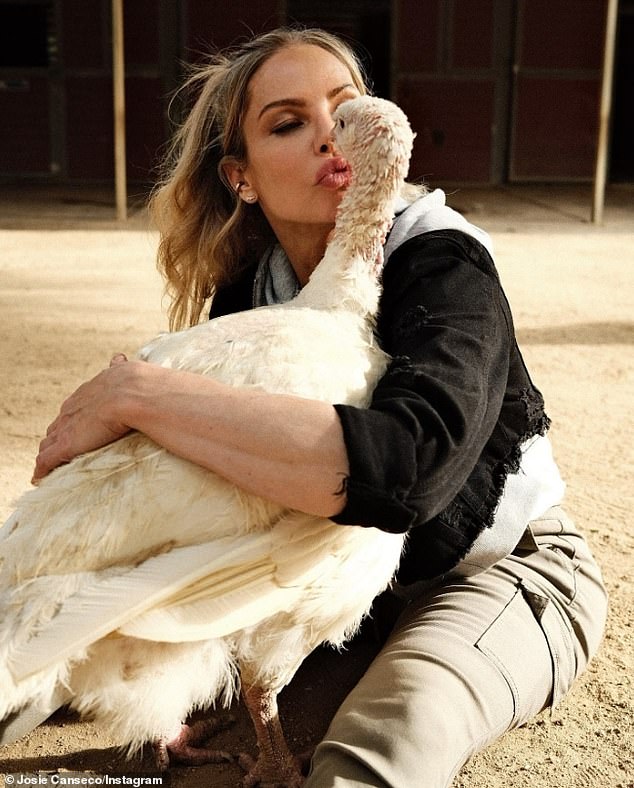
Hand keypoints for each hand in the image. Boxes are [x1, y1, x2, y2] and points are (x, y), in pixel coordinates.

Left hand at [32, 353, 132, 482]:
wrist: (136, 393)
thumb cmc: (141, 385)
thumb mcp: (126, 371)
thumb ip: (120, 368)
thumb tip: (118, 357)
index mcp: (90, 389)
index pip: (76, 405)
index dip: (75, 416)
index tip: (76, 424)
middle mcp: (75, 405)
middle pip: (61, 421)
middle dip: (60, 432)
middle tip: (60, 445)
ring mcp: (68, 425)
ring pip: (51, 440)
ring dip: (50, 450)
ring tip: (51, 461)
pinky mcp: (66, 444)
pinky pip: (47, 459)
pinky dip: (43, 468)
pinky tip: (41, 476)